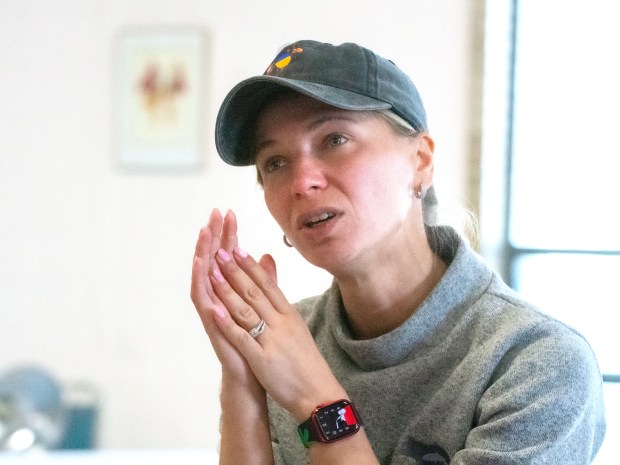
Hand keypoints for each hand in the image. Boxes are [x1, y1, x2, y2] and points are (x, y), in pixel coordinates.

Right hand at [191, 209, 259, 387]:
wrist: (253, 375)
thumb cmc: (256, 342)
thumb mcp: (264, 305)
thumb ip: (263, 280)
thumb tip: (266, 256)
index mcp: (234, 290)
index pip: (229, 256)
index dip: (229, 234)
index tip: (230, 212)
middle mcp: (220, 296)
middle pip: (214, 259)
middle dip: (214, 236)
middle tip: (214, 213)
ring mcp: (213, 308)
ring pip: (205, 274)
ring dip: (203, 251)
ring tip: (204, 230)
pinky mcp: (210, 323)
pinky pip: (201, 298)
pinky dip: (199, 279)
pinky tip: (200, 262)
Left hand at [209, 242, 346, 420]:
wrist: (319, 393)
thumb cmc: (306, 362)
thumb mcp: (298, 328)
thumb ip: (283, 305)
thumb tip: (274, 286)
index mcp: (290, 314)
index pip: (268, 285)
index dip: (251, 266)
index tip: (237, 248)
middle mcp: (281, 323)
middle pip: (255, 292)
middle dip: (235, 270)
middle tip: (220, 251)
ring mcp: (272, 340)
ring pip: (246, 310)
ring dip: (227, 290)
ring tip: (213, 272)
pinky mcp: (263, 359)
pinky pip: (242, 338)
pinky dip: (227, 323)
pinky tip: (215, 310)